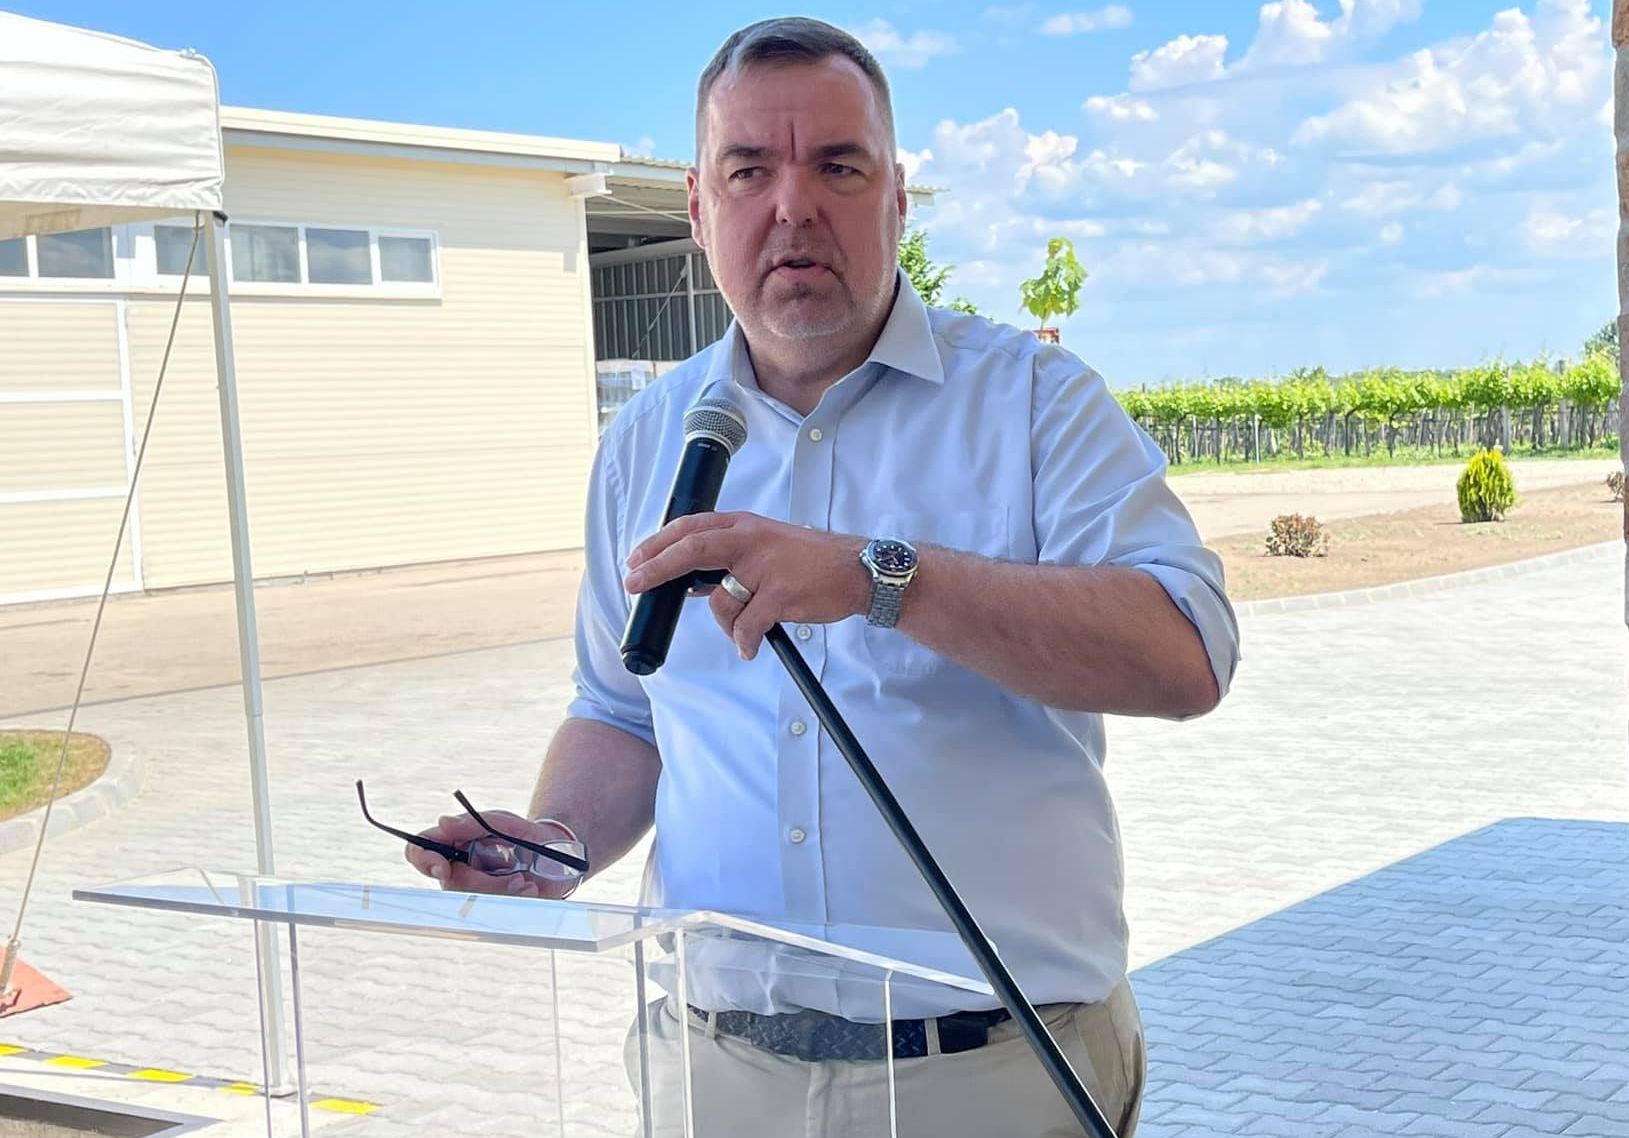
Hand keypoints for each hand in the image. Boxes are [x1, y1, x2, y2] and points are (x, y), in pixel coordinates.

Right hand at [403, 811, 578, 898]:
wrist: (559, 854)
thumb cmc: (526, 834)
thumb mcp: (504, 822)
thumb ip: (474, 822)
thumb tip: (443, 822)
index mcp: (454, 843)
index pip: (420, 851)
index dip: (424, 860)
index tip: (444, 869)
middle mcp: (458, 868)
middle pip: (450, 882)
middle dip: (483, 884)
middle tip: (514, 878)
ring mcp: (473, 888)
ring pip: (471, 900)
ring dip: (503, 893)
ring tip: (527, 882)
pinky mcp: (491, 904)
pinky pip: (491, 910)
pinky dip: (514, 901)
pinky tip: (530, 890)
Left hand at [623, 512, 869, 659]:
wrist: (856, 570)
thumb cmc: (808, 562)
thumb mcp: (764, 547)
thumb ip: (728, 561)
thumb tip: (688, 584)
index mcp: (743, 525)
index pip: (690, 527)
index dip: (657, 544)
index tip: (634, 561)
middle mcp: (750, 539)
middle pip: (690, 549)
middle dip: (656, 568)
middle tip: (633, 584)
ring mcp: (764, 565)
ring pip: (720, 602)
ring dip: (727, 624)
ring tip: (747, 629)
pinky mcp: (779, 593)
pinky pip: (746, 625)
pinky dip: (744, 641)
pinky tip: (751, 647)